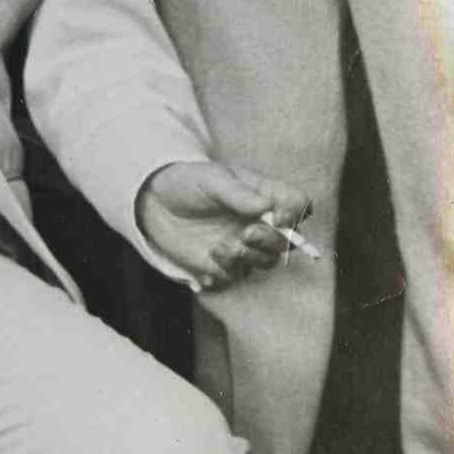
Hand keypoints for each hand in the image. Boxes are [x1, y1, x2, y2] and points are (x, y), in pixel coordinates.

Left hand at [136, 160, 313, 293]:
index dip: (295, 213)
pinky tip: (210, 252)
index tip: (276, 218)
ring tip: (222, 245)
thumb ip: (238, 193)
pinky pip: (238, 274)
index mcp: (264, 195)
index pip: (298, 204)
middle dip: (272, 241)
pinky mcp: (226, 263)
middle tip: (247, 233)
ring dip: (250, 257)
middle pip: (288, 240)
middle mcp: (261, 222)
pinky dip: (227, 267)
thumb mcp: (211, 179)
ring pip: (267, 261)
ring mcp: (245, 244)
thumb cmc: (188, 182)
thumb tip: (266, 207)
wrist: (155, 202)